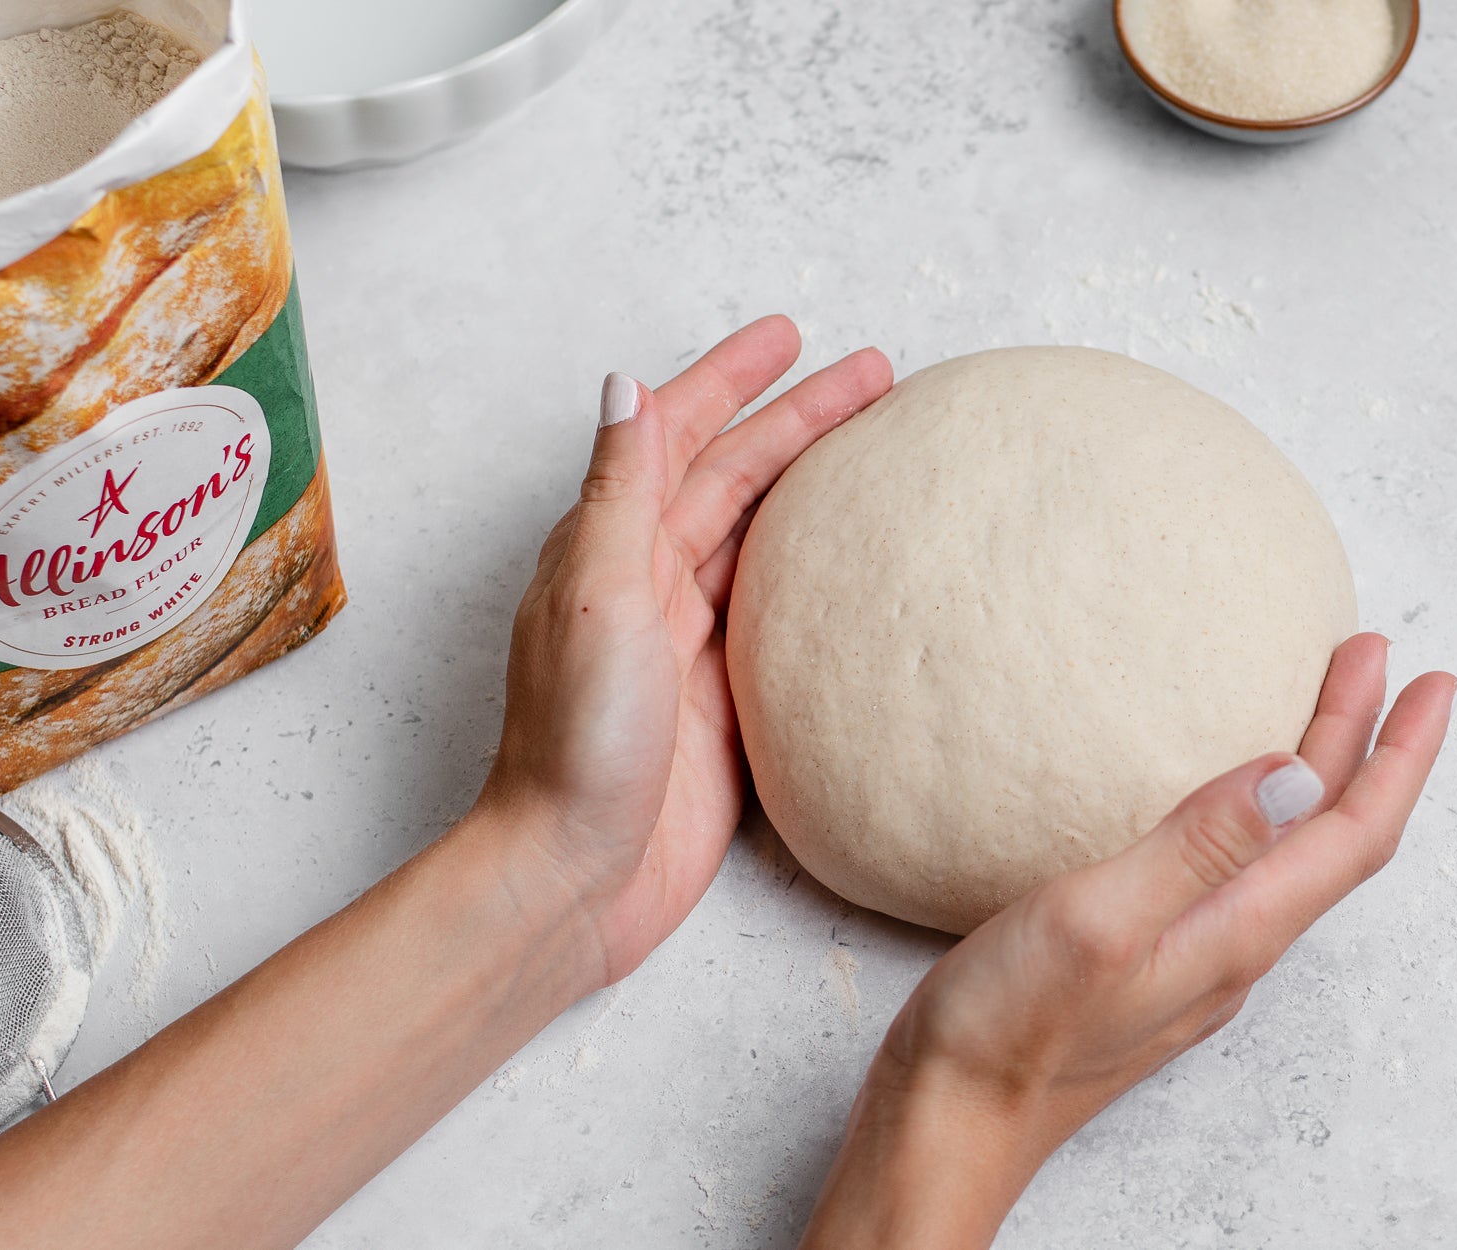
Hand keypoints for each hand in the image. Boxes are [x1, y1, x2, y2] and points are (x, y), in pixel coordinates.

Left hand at [476, 316, 892, 985]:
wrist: (577, 876)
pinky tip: (862, 564)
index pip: (681, 435)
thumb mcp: (596, 596)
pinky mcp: (726, 703)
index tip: (790, 334)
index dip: (732, 379)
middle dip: (800, 420)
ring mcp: (690, 644)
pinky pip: (781, 617)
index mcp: (610, 548)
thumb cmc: (575, 744)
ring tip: (881, 450)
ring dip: (813, 488)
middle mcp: (648, 584)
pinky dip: (820, 576)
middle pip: (736, 477)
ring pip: (761, 538)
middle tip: (879, 377)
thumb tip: (626, 386)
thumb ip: (618, 491)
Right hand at [802, 634, 1456, 1247]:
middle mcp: (1232, 947)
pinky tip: (1233, 796)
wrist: (950, 1124)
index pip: (1353, 832)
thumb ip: (1196, 846)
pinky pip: (1241, 870)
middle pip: (1331, 835)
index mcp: (1235, 931)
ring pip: (1290, 853)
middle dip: (1366, 742)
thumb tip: (1294, 775)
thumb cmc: (1009, 1035)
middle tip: (1374, 654)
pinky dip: (1264, 812)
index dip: (1400, 752)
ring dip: (1322, 774)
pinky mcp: (1152, 960)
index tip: (1432, 680)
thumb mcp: (1099, 921)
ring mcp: (1195, 958)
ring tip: (1329, 710)